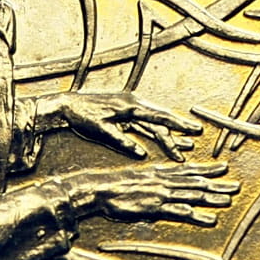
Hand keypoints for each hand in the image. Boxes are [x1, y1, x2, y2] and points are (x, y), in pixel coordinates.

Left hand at [40, 91, 202, 160]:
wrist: (67, 104)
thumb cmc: (82, 115)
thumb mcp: (101, 131)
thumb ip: (122, 141)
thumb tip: (141, 154)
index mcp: (130, 107)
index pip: (158, 117)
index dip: (178, 124)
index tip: (193, 130)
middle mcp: (133, 104)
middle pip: (160, 121)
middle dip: (177, 133)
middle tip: (192, 143)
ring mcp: (130, 108)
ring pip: (154, 123)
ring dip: (168, 135)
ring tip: (185, 146)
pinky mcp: (125, 114)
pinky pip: (145, 124)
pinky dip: (155, 133)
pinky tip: (165, 141)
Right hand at [69, 161, 238, 227]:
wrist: (99, 188)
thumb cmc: (114, 186)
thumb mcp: (136, 179)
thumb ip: (151, 183)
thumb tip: (160, 189)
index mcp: (160, 173)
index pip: (188, 169)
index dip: (207, 169)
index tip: (223, 168)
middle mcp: (164, 181)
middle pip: (196, 182)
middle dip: (217, 184)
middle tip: (236, 186)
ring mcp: (161, 193)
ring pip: (193, 195)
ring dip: (212, 198)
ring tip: (229, 200)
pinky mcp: (156, 207)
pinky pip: (181, 211)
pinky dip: (197, 215)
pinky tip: (210, 219)